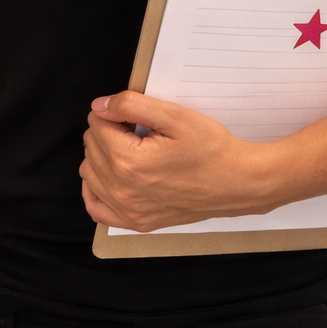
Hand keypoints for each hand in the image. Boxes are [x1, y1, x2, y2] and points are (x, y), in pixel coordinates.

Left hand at [79, 91, 274, 231]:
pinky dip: (96, 188)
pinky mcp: (136, 223)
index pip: (97, 124)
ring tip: (130, 148)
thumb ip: (131, 105)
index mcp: (129, 162)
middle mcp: (123, 191)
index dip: (113, 111)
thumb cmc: (212, 149)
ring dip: (102, 155)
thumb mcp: (175, 115)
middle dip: (108, 131)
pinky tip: (111, 175)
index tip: (133, 114)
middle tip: (137, 130)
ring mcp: (128, 211)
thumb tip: (100, 105)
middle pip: (91, 146)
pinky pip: (96, 207)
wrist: (237, 183)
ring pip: (89, 172)